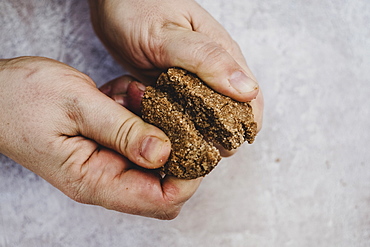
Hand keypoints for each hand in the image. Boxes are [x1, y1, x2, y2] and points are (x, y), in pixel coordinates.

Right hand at [0, 57, 200, 218]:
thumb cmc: (22, 98)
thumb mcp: (77, 105)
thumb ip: (122, 130)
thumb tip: (164, 152)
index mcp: (95, 180)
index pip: (161, 199)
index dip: (189, 177)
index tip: (198, 144)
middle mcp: (103, 179)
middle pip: (164, 186)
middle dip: (178, 151)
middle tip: (170, 114)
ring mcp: (105, 163)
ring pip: (153, 158)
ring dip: (154, 126)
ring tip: (132, 96)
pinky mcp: (105, 146)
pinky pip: (138, 137)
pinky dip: (139, 115)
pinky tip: (122, 95)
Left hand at [89, 0, 262, 154]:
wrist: (114, 3)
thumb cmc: (139, 8)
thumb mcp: (170, 34)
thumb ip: (207, 59)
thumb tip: (247, 91)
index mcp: (225, 58)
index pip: (251, 104)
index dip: (241, 130)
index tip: (218, 146)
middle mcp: (214, 74)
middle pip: (229, 119)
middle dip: (211, 138)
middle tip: (181, 142)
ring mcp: (193, 84)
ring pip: (204, 122)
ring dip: (188, 134)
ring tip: (163, 132)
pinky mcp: (174, 91)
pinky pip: (180, 117)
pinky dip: (170, 126)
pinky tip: (155, 124)